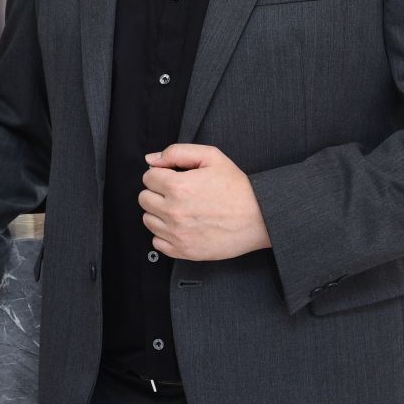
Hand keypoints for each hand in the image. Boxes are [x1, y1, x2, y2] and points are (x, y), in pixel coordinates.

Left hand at [139, 143, 271, 259]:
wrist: (259, 218)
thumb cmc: (238, 188)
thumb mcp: (211, 157)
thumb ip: (177, 152)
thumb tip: (151, 159)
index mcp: (178, 186)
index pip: (148, 177)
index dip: (161, 174)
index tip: (173, 178)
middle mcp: (174, 211)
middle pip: (144, 199)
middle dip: (157, 192)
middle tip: (176, 193)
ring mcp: (178, 233)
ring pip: (148, 220)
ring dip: (159, 213)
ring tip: (179, 209)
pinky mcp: (184, 251)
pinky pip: (157, 243)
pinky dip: (164, 235)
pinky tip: (180, 226)